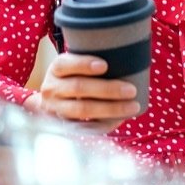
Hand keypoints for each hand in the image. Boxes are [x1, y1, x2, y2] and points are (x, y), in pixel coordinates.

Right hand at [25, 53, 140, 133]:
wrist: (51, 103)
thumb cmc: (72, 79)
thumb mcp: (72, 67)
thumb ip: (90, 62)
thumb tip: (128, 56)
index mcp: (56, 69)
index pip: (65, 64)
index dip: (83, 64)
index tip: (105, 65)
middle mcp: (52, 89)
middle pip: (78, 88)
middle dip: (107, 89)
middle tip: (131, 90)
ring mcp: (57, 109)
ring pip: (83, 109)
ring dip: (111, 109)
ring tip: (132, 107)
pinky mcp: (64, 125)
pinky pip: (86, 127)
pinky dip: (105, 124)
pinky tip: (121, 119)